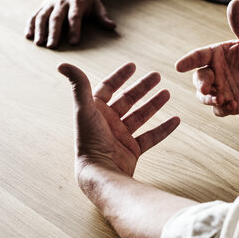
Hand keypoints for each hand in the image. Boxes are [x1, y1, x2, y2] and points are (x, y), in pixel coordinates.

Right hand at [27, 0, 115, 47]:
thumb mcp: (97, 4)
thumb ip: (102, 16)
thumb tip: (112, 27)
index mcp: (77, 2)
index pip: (75, 16)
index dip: (75, 29)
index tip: (74, 43)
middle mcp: (62, 3)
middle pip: (56, 18)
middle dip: (54, 32)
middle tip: (52, 46)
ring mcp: (50, 4)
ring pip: (43, 16)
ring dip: (40, 30)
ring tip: (39, 44)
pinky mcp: (42, 6)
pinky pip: (34, 15)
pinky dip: (30, 25)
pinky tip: (28, 36)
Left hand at [58, 62, 179, 178]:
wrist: (100, 172)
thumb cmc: (90, 141)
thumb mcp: (84, 109)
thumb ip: (78, 85)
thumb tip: (62, 64)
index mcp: (95, 111)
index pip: (108, 88)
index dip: (119, 76)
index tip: (133, 66)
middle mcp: (108, 123)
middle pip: (127, 100)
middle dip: (142, 87)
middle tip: (157, 75)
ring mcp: (121, 137)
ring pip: (140, 116)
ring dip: (154, 104)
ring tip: (167, 93)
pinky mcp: (132, 150)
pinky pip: (151, 137)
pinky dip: (163, 129)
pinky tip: (176, 120)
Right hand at [175, 0, 238, 115]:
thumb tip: (234, 2)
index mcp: (216, 55)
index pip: (197, 57)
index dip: (187, 61)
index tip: (179, 66)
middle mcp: (215, 72)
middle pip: (198, 79)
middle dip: (200, 84)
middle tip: (208, 89)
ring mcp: (220, 89)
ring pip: (203, 96)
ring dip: (208, 99)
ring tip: (221, 99)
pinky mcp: (227, 104)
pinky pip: (218, 110)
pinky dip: (221, 109)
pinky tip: (233, 105)